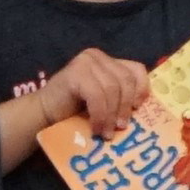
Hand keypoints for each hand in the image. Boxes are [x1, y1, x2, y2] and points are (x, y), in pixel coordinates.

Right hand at [36, 47, 150, 143]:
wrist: (45, 113)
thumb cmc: (76, 110)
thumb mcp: (105, 99)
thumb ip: (120, 96)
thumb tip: (144, 108)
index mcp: (108, 61)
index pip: (136, 70)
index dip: (141, 89)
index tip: (138, 109)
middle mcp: (97, 56)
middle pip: (125, 81)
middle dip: (125, 107)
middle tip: (121, 128)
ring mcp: (85, 62)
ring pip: (113, 89)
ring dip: (111, 115)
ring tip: (107, 133)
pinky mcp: (75, 73)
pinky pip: (97, 96)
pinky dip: (100, 115)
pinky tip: (96, 128)